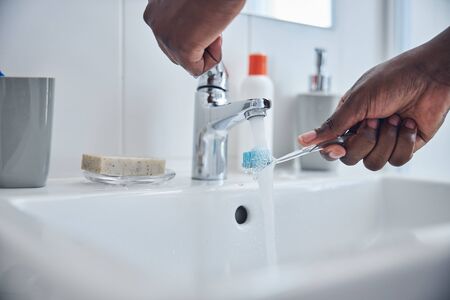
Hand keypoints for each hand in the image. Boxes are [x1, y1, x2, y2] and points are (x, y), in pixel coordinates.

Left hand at [144, 0, 244, 75]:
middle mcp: (155, 21)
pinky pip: (198, 69)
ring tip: (211, 26)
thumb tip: (192, 36)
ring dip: (205, 48)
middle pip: (176, 52)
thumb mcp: (189, 4)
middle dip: (196, 43)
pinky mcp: (181, 48)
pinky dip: (212, 58)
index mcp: (154, 8)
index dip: (193, 33)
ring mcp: (165, 35)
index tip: (202, 19)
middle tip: (208, 24)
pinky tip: (214, 35)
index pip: (171, 36)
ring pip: (187, 61)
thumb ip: (183, 20)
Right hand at [298, 27, 449, 170]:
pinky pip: (397, 160)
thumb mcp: (357, 101)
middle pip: (352, 158)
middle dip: (365, 141)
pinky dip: (404, 142)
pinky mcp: (404, 146)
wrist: (431, 76)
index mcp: (348, 120)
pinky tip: (408, 124)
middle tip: (375, 120)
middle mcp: (364, 133)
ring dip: (386, 140)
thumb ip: (331, 125)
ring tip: (395, 119)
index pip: (332, 147)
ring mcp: (384, 141)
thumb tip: (303, 139)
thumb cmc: (394, 79)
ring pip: (374, 162)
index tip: (338, 147)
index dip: (333, 151)